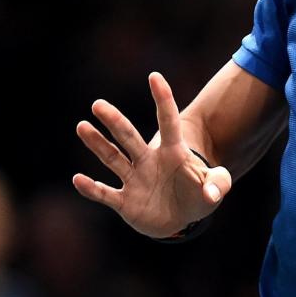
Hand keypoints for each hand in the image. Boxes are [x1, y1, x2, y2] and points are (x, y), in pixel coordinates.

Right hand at [72, 72, 231, 237]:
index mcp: (172, 152)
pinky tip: (78, 179)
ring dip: (97, 144)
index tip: (155, 76)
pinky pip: (105, 193)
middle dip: (114, 121)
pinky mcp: (125, 202)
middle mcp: (148, 161)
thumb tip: (212, 195)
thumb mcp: (215, 188)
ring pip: (112, 158)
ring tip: (82, 126)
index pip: (168, 122)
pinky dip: (92, 189)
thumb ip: (218, 185)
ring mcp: (135, 180)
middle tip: (98, 105)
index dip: (163, 100)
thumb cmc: (198, 195)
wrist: (181, 219)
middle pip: (129, 137)